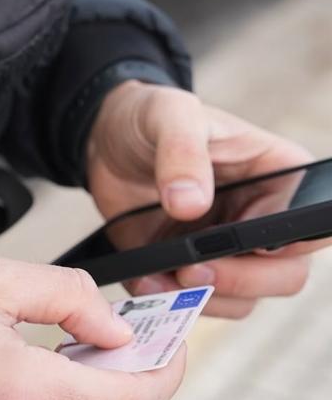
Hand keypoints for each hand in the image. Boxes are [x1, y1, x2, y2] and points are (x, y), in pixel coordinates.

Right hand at [0, 256, 185, 399]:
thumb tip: (114, 325)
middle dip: (138, 373)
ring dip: (108, 385)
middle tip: (133, 335)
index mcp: (29, 391)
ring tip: (97, 344)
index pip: (132, 395)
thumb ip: (66, 294)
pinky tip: (67, 363)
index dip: (166, 364)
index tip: (173, 338)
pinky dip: (77, 392)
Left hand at [87, 80, 322, 317]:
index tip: (245, 244)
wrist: (106, 137)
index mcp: (278, 177)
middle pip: (285, 275)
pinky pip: (195, 302)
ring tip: (165, 275)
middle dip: (241, 281)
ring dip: (203, 297)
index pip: (311, 225)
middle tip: (192, 268)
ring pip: (242, 299)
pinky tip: (146, 281)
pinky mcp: (190, 265)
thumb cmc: (151, 115)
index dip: (288, 244)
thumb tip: (190, 205)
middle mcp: (261, 218)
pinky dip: (171, 301)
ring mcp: (226, 248)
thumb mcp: (169, 115)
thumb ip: (182, 152)